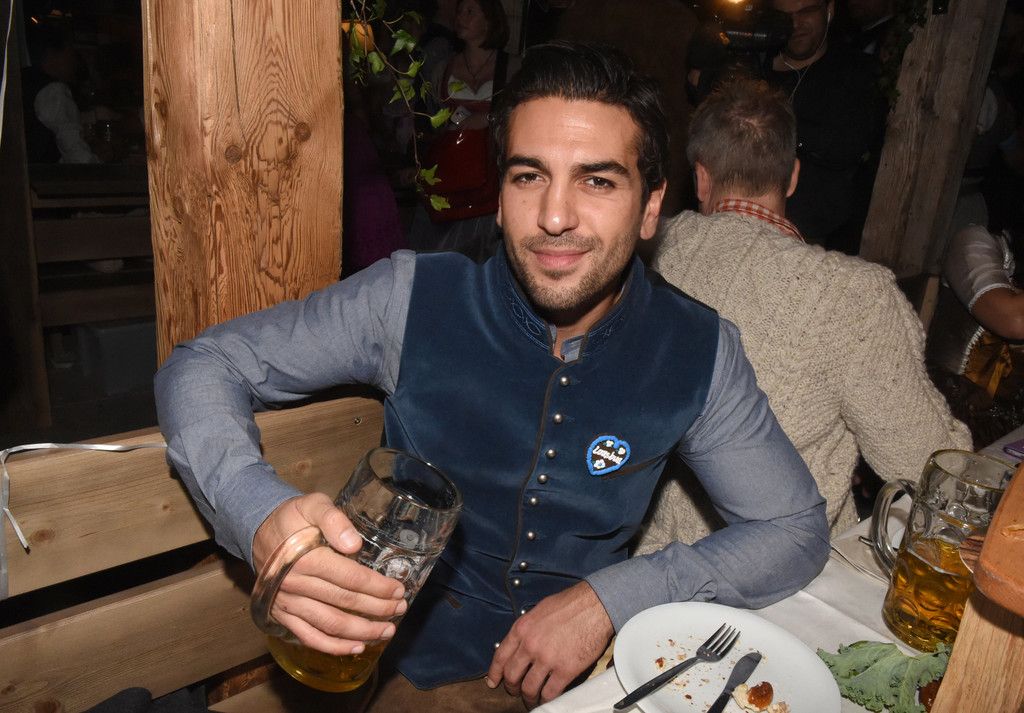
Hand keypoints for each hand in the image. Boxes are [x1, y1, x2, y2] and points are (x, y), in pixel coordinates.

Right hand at [252, 492, 407, 655]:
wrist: (257, 531)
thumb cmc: (292, 518)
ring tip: (386, 631)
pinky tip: (356, 648)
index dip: (377, 587)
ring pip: (330, 624)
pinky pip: (308, 637)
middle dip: (377, 609)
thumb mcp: (312, 504)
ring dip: (362, 631)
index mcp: (307, 558)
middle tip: (400, 609)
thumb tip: (354, 544)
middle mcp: (296, 584)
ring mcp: (288, 603)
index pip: (350, 578)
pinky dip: (333, 646)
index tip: (398, 590)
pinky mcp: (281, 615)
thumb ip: (333, 519)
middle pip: (344, 602)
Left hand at [486, 581, 613, 707]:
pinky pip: (550, 692)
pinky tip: (547, 698)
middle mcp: (530, 645)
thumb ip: (528, 629)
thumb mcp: (539, 610)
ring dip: (528, 697)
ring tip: (532, 699)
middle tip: (516, 691)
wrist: (594, 605)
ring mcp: (547, 659)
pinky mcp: (565, 670)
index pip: (500, 656)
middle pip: (512, 676)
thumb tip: (522, 643)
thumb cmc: (569, 604)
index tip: (493, 682)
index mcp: (522, 629)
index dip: (494, 673)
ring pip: (529, 688)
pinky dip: (547, 699)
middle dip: (512, 687)